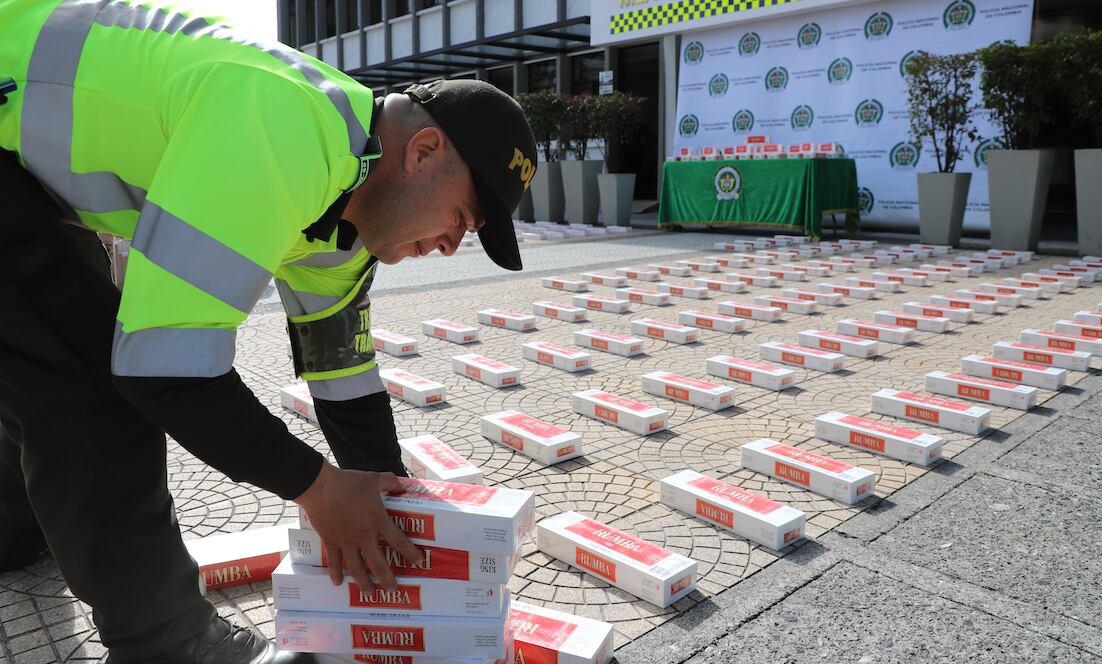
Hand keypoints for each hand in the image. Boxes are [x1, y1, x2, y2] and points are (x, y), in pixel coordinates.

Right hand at [294, 461, 420, 591]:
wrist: (320, 487)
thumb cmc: (348, 483)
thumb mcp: (374, 478)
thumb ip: (391, 482)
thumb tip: (403, 486)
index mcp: (378, 521)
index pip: (398, 541)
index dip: (410, 553)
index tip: (418, 562)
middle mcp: (364, 536)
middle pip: (378, 564)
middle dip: (387, 579)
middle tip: (393, 590)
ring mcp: (346, 542)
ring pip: (357, 569)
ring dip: (364, 583)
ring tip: (370, 594)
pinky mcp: (330, 542)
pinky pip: (334, 562)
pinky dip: (336, 574)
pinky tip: (338, 583)